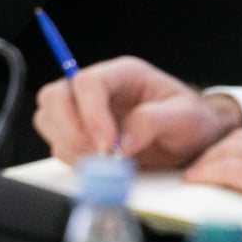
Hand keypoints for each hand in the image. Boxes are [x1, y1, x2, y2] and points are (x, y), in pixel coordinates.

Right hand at [32, 56, 241, 168]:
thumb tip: (123, 143)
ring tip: (101, 163)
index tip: (109, 146)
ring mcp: (85, 111)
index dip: (91, 114)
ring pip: (48, 119)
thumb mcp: (186, 117)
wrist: (193, 140)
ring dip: (68, 145)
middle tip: (98, 156)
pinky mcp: (81, 135)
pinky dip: (72, 159)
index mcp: (123, 74)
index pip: (87, 82)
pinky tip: (98, 168)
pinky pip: (57, 144)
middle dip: (70, 129)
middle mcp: (99, 88)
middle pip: (55, 96)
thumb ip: (154, 122)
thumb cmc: (192, 121)